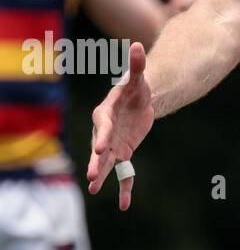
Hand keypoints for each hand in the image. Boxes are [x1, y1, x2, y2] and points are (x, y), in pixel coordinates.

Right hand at [87, 42, 154, 210]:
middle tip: (91, 178)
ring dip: (102, 177)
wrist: (139, 101)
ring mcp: (113, 145)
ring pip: (107, 163)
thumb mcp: (138, 78)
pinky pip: (124, 173)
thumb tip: (137, 45)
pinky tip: (124, 204)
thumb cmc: (135, 87)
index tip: (99, 146)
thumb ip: (136, 64)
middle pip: (100, 149)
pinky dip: (125, 188)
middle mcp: (106, 132)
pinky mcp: (124, 153)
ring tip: (92, 190)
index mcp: (106, 113)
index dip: (102, 135)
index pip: (103, 125)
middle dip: (97, 163)